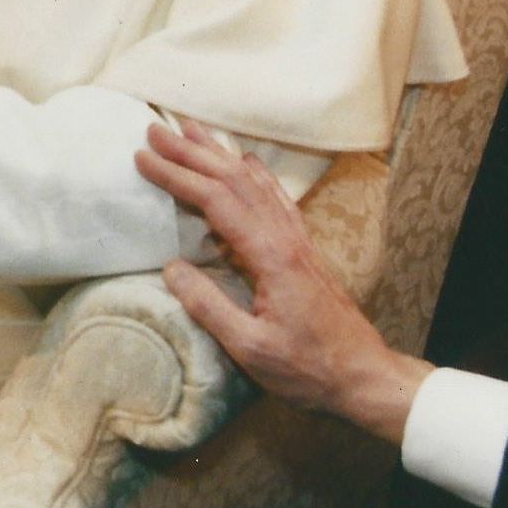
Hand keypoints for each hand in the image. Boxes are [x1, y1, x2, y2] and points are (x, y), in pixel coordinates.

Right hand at [135, 119, 430, 443]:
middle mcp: (285, 237)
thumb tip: (170, 267)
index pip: (216, 200)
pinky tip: (244, 162)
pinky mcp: (304, 249)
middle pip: (234, 180)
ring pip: (255, 182)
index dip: (177, 176)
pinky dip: (254, 172)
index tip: (143, 159)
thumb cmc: (308, 369)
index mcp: (270, 256)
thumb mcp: (250, 348)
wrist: (364, 377)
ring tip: (191, 131)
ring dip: (220, 154)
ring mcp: (298, 240)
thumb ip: (208, 306)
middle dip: (192, 152)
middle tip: (156, 130)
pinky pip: (275, 196)